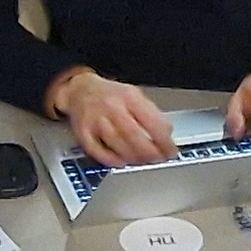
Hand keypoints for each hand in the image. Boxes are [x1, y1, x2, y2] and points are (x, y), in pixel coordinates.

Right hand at [55, 71, 174, 166]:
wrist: (80, 89)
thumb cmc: (110, 95)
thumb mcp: (134, 95)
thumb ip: (151, 113)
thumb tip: (167, 133)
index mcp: (129, 97)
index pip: (151, 121)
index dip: (164, 140)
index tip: (171, 151)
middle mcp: (112, 108)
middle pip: (134, 135)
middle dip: (150, 152)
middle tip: (158, 159)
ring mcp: (96, 120)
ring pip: (117, 144)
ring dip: (133, 157)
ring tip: (142, 160)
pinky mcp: (83, 132)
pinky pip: (97, 150)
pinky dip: (110, 159)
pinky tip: (121, 162)